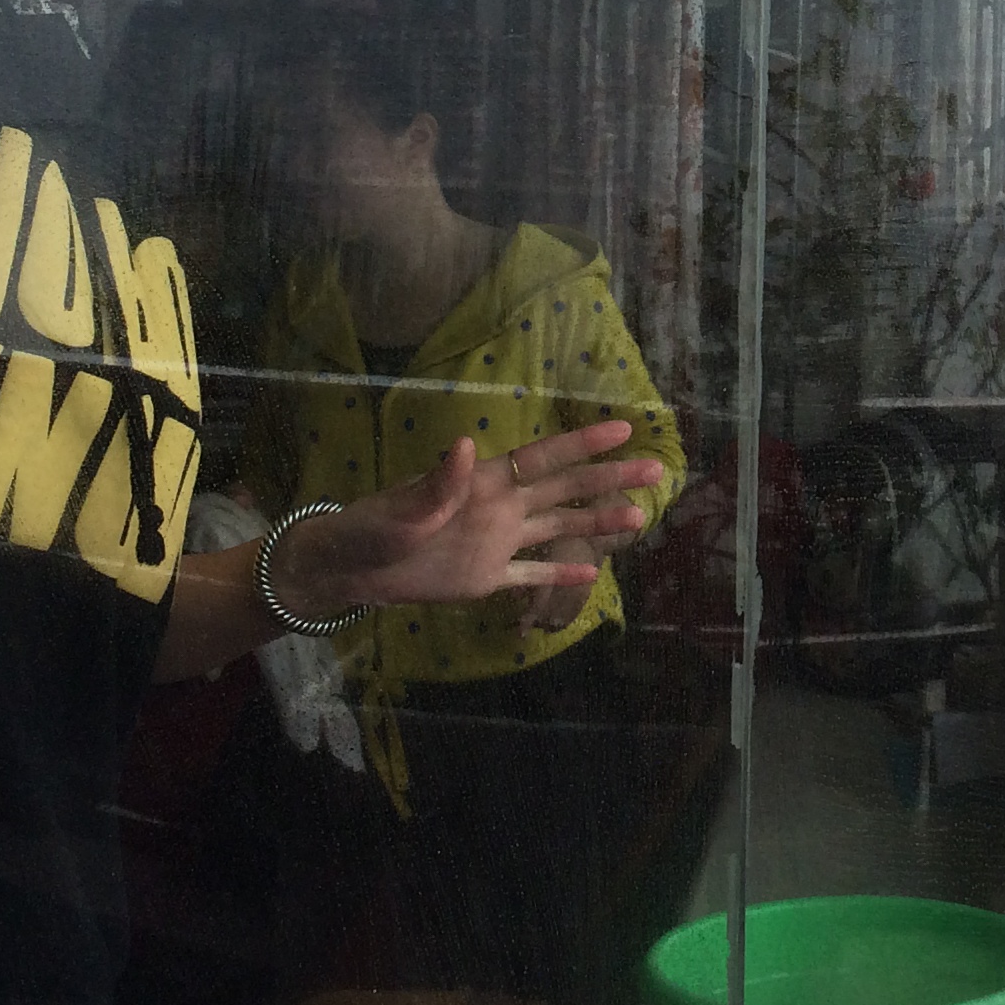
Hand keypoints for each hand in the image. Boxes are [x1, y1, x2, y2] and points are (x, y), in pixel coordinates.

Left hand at [271, 419, 661, 621]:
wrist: (348, 570)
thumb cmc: (369, 529)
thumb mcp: (401, 508)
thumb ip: (438, 483)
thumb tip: (466, 446)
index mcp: (485, 484)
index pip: (544, 460)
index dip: (583, 443)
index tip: (624, 426)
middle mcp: (501, 509)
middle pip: (566, 491)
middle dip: (610, 479)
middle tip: (657, 468)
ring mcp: (497, 544)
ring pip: (558, 530)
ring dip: (597, 524)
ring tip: (640, 519)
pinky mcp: (485, 578)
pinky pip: (530, 576)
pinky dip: (558, 576)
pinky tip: (591, 572)